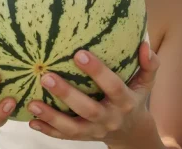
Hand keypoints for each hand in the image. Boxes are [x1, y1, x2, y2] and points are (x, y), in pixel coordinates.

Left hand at [26, 41, 159, 144]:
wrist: (132, 133)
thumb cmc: (135, 97)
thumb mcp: (146, 83)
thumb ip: (149, 64)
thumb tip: (143, 44)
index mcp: (125, 102)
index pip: (113, 86)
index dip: (98, 71)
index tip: (80, 54)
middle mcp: (110, 118)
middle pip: (88, 109)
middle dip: (66, 94)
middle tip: (46, 77)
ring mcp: (95, 131)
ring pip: (72, 128)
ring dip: (51, 116)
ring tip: (32, 102)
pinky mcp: (83, 138)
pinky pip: (64, 137)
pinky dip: (47, 130)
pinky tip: (32, 121)